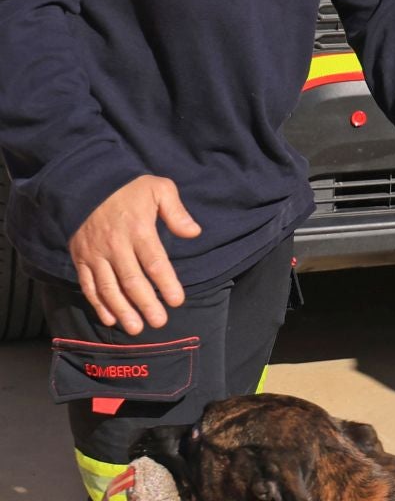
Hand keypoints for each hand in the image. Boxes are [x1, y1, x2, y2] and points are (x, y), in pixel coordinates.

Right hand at [68, 176, 201, 334]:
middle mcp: (115, 246)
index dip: (166, 284)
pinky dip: (98, 304)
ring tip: (136, 328)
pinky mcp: (81, 259)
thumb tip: (194, 233)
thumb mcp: (159, 189)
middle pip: (132, 280)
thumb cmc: (129, 189)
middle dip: (146, 304)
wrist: (87, 184)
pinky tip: (110, 318)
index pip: (155, 262)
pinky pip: (88, 285)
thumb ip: (176, 212)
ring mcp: (95, 254)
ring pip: (109, 288)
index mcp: (138, 229)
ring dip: (122, 310)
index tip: (177, 301)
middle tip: (159, 323)